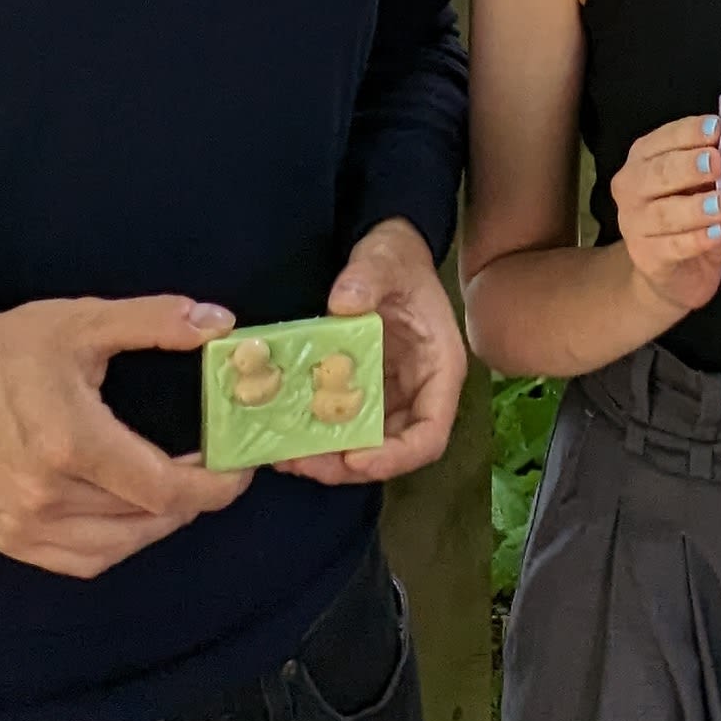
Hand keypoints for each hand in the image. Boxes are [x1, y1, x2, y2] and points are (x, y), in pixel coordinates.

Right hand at [0, 295, 255, 578]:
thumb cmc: (9, 352)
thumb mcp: (83, 321)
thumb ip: (154, 321)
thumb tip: (220, 323)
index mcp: (70, 441)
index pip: (163, 488)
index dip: (213, 486)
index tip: (239, 467)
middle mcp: (47, 495)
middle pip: (147, 519)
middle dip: (193, 497)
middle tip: (214, 469)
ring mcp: (26, 526)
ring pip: (120, 547)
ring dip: (159, 523)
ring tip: (179, 489)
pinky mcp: (11, 541)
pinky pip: (83, 561)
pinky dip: (119, 544)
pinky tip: (133, 515)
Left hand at [284, 218, 465, 485]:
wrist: (384, 254)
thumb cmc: (396, 258)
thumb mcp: (386, 257)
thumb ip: (369, 276)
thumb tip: (345, 301)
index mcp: (439, 371)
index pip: (429, 435)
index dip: (395, 457)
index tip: (353, 457)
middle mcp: (417, 393)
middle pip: (390, 451)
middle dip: (347, 465)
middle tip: (302, 462)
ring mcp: (387, 396)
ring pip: (362, 446)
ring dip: (325, 458)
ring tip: (284, 456)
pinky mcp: (361, 393)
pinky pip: (340, 424)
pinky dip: (315, 435)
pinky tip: (281, 434)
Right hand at [609, 110, 720, 319]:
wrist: (675, 273)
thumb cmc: (693, 219)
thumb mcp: (707, 188)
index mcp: (644, 159)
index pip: (664, 139)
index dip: (690, 132)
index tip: (718, 128)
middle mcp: (632, 187)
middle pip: (658, 173)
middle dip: (689, 166)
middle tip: (718, 163)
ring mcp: (634, 224)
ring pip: (664, 213)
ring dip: (695, 207)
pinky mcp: (647, 258)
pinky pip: (672, 247)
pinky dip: (698, 239)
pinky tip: (718, 233)